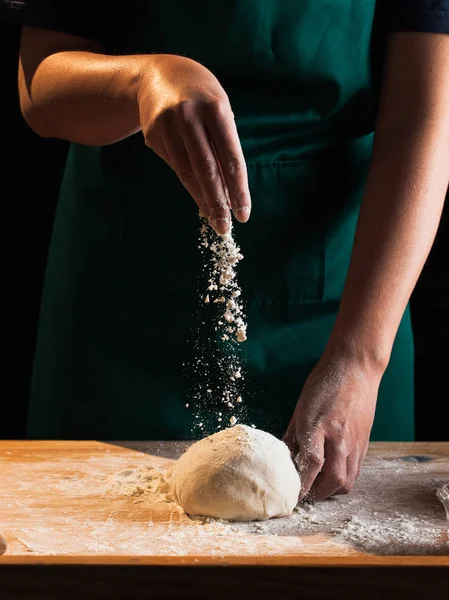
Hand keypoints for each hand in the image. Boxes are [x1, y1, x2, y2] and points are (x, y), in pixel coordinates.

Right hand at [137, 55, 250, 233]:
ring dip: (201, 199)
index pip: (231, 157)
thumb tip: (230, 191)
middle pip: (207, 169)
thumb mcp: (219, 109)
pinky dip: (188, 184)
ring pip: (187, 173)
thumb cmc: (201, 97)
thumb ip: (225, 144)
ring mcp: (166, 125)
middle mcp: (189, 115)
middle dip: (218, 202)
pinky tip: (198, 196)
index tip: (243, 214)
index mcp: (215, 108)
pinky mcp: (152, 135)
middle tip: (224, 228)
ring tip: (213, 219)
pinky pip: (174, 165)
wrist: (158, 75)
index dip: (238, 189)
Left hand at [283, 354, 381, 501]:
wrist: (355, 368)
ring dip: (333, 489)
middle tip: (306, 493)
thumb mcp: (301, 407)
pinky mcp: (364, 442)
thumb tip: (284, 457)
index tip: (293, 493)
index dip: (303, 483)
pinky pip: (356, 470)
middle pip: (334, 479)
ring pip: (349, 480)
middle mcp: (339, 437)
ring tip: (319, 486)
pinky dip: (345, 478)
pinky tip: (333, 472)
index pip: (312, 463)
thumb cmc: (324, 383)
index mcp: (319, 426)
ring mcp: (355, 441)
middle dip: (319, 493)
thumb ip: (293, 435)